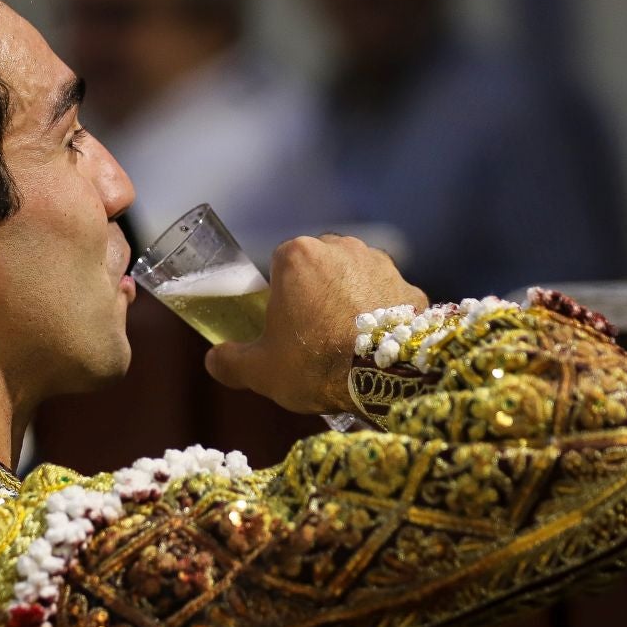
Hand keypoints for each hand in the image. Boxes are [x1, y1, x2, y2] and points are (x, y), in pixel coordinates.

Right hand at [205, 234, 426, 414]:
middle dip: (317, 293)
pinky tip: (378, 348)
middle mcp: (342, 248)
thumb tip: (214, 360)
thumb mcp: (260, 370)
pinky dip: (384, 318)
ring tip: (348, 343)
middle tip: (314, 335)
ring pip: (357, 279)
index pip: (280, 265)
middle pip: (320, 267)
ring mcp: (382, 265)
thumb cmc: (315, 364)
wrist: (386, 378)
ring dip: (351, 301)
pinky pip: (389, 300)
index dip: (280, 295)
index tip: (284, 324)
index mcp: (298, 255)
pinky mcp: (412, 288)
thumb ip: (230, 361)